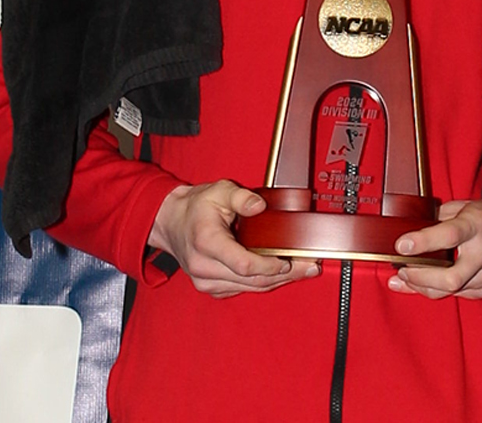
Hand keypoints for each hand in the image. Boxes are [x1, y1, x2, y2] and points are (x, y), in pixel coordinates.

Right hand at [148, 180, 319, 297]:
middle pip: (251, 280)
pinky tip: (280, 275)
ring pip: (249, 288)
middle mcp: (204, 266)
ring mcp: (205, 280)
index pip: (243, 264)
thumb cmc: (196, 207)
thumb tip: (259, 205)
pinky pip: (241, 290)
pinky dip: (262, 284)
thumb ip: (241, 197)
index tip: (289, 260)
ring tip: (302, 271)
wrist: (171, 222)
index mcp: (207, 242)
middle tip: (309, 267)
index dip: (269, 266)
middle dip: (285, 275)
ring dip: (277, 281)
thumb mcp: (219, 191)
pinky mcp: (210, 286)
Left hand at [387, 198, 481, 299]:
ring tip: (403, 279)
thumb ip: (440, 216)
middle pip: (450, 278)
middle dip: (420, 278)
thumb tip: (410, 226)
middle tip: (402, 270)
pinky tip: (421, 285)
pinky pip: (456, 296)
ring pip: (450, 291)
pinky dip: (436, 291)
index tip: (402, 245)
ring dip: (422, 287)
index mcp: (479, 225)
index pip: (450, 236)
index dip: (423, 242)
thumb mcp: (467, 207)